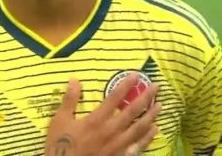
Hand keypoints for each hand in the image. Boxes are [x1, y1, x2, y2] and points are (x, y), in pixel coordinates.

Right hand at [45, 74, 161, 155]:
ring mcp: (118, 144)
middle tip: (157, 86)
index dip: (126, 84)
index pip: (115, 97)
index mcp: (97, 119)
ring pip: (139, 128)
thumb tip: (74, 80)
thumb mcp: (60, 121)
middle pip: (133, 110)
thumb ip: (69, 100)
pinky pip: (137, 146)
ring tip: (160, 106)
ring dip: (151, 115)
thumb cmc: (61, 145)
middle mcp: (111, 129)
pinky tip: (155, 130)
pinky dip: (148, 137)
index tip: (136, 75)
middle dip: (146, 97)